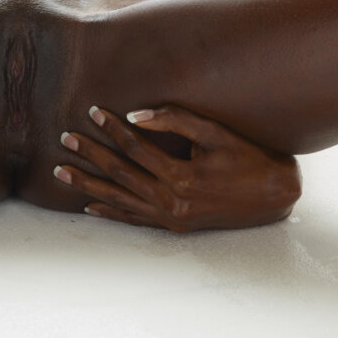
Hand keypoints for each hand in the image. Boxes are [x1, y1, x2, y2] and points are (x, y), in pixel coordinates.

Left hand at [53, 104, 300, 231]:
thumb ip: (175, 120)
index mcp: (181, 176)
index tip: (92, 110)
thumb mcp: (216, 133)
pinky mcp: (174, 227)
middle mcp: (172, 200)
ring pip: (119, 199)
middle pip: (120, 173)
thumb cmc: (249, 157)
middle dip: (90, 154)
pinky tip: (88, 206)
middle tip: (64, 138)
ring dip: (88, 184)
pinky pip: (134, 220)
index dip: (112, 127)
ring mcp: (171, 217)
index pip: (136, 146)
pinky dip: (110, 213)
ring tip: (61, 171)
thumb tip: (134, 114)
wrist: (275, 196)